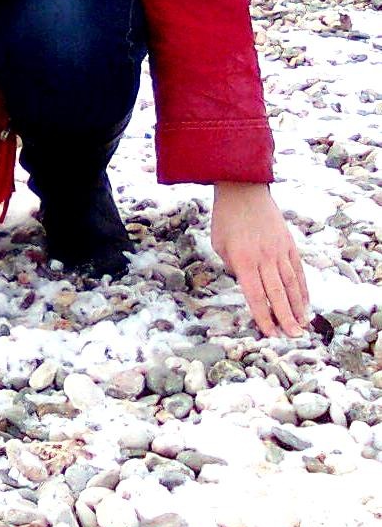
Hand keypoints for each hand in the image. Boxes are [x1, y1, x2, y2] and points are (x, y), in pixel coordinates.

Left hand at [211, 183, 308, 338]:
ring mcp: (279, 250)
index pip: (256, 295)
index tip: (270, 334)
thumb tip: (248, 283)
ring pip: (291, 284)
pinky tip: (305, 302)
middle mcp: (264, 258)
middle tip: (293, 337)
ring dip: (298, 306)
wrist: (243, 189)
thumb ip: (233, 267)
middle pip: (277, 294)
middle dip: (285, 318)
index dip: (264, 317)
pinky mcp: (288, 243)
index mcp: (243, 260)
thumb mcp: (219, 245)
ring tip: (303, 325)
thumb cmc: (226, 218)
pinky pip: (297, 270)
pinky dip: (303, 288)